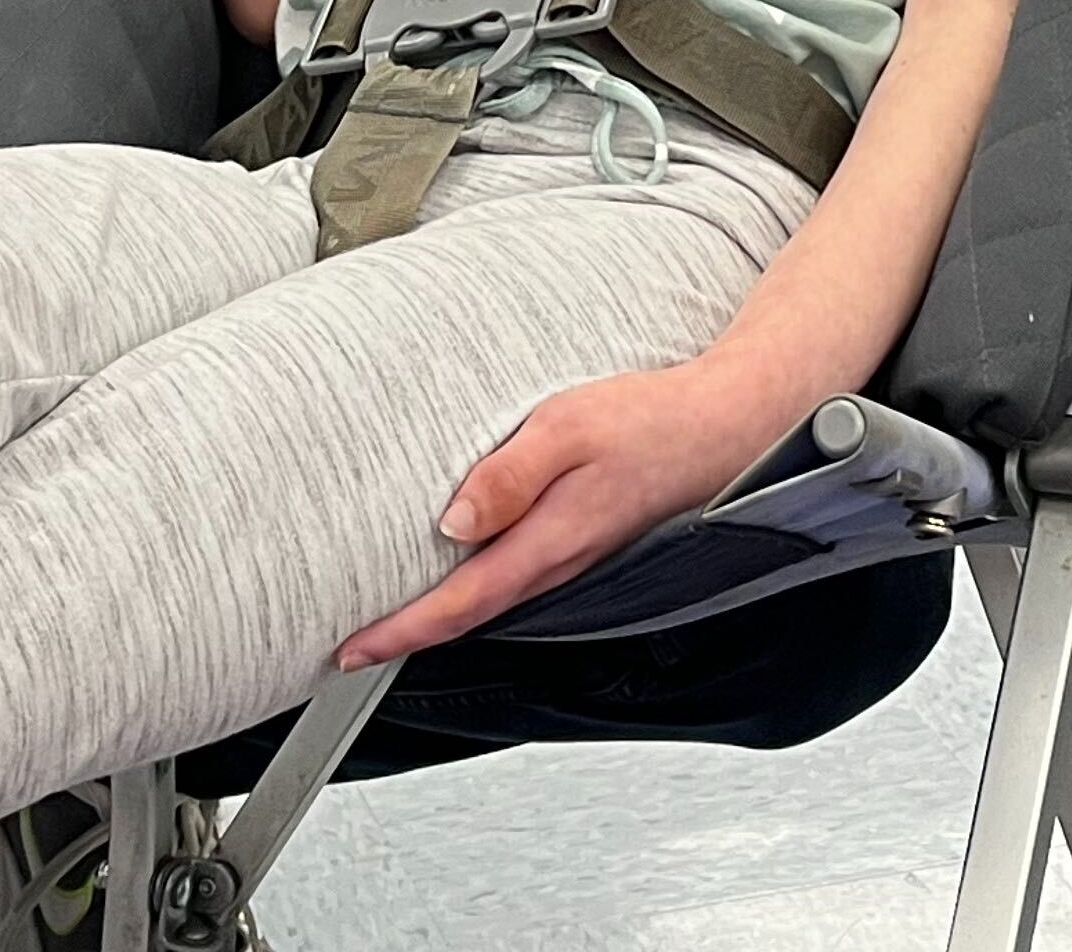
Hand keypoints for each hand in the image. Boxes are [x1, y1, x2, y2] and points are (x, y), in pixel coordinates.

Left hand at [335, 359, 797, 669]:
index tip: (348, 651)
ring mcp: (573, 556)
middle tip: (347, 648)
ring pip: (491, 600)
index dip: (398, 633)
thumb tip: (451, 522)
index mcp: (547, 542)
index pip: (456, 605)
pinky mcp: (583, 539)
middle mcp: (558, 562)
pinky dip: (473, 589)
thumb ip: (508, 475)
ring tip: (387, 616)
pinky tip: (458, 568)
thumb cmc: (650, 420)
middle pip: (467, 615)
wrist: (724, 426)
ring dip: (438, 616)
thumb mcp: (568, 427)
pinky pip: (515, 577)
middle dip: (406, 637)